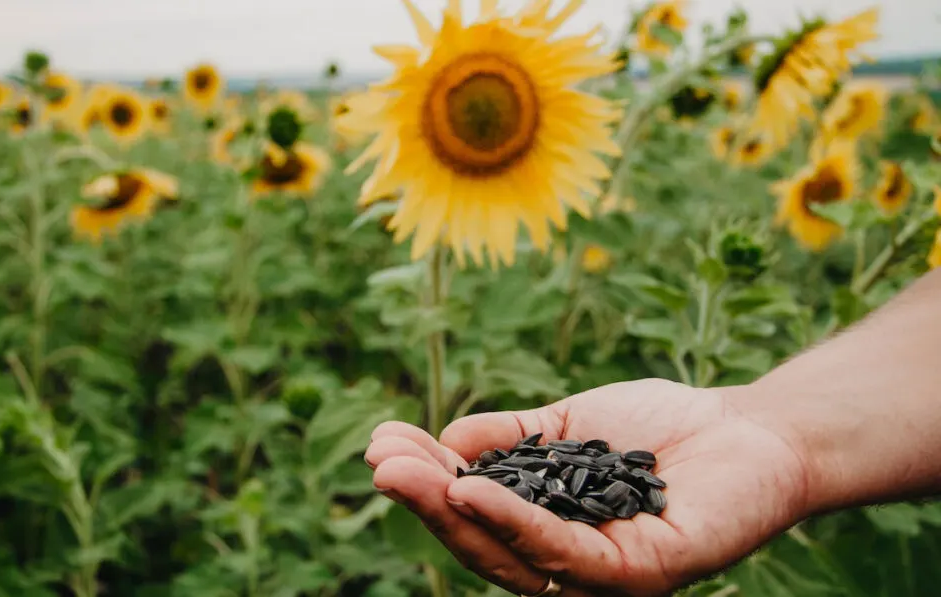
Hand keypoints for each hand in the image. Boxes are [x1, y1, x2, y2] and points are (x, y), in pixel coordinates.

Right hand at [365, 379, 811, 595]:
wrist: (751, 428)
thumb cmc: (659, 429)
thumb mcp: (565, 428)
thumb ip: (509, 437)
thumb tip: (445, 441)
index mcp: (546, 530)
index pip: (474, 517)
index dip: (427, 484)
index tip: (384, 442)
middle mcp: (568, 563)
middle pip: (482, 543)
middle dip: (426, 501)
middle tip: (379, 460)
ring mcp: (604, 577)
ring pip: (512, 556)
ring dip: (453, 513)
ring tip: (406, 471)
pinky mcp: (641, 576)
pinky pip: (566, 555)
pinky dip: (514, 524)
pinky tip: (474, 490)